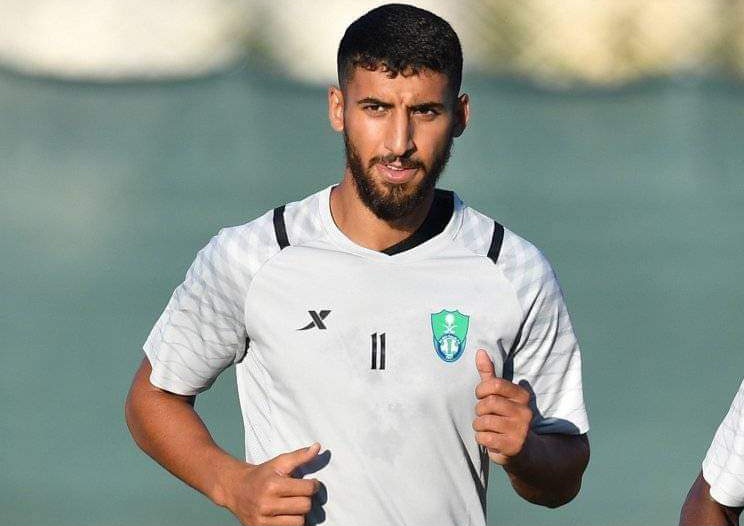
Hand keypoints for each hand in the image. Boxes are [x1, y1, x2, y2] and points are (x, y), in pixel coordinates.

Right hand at [220, 443, 321, 525]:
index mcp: (273, 484)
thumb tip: (318, 447)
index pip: (308, 489)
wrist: (236, 489)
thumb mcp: (279, 462)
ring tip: (292, 505)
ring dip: (299, 514)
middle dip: (306, 499)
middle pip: (305, 506)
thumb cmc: (262, 475)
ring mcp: (263, 520)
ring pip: (299, 522)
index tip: (310, 483)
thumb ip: (300, 455)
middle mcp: (267, 504)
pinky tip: (286, 514)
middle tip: (300, 494)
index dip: (313, 485)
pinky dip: (290, 523)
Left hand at [473, 349, 532, 464]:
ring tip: (487, 428)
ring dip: (479, 426)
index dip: (481, 390)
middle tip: (484, 415)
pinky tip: (490, 439)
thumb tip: (480, 351)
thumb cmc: (506, 417)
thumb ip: (489, 374)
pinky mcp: (513, 446)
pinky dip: (481, 438)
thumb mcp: (500, 395)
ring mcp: (520, 430)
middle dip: (479, 410)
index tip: (481, 396)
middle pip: (488, 403)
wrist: (525, 450)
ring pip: (484, 421)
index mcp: (522, 396)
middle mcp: (524, 412)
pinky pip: (485, 438)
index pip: (495, 384)